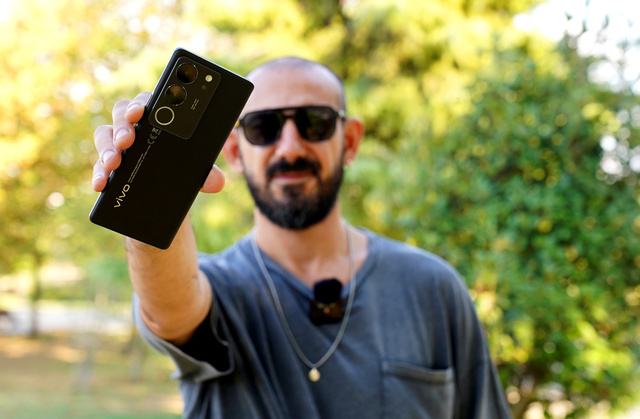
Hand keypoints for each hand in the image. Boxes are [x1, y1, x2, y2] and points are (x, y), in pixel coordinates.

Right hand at [92, 92, 224, 193]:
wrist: (169, 196)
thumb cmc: (183, 170)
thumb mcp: (198, 171)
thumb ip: (208, 174)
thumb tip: (216, 182)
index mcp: (158, 118)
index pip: (147, 101)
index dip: (141, 103)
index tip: (140, 112)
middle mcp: (134, 126)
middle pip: (121, 114)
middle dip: (123, 126)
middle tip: (128, 141)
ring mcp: (118, 145)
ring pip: (105, 136)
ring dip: (107, 148)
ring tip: (114, 163)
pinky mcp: (108, 166)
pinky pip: (99, 166)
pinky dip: (99, 174)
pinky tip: (100, 184)